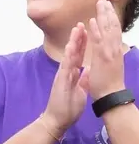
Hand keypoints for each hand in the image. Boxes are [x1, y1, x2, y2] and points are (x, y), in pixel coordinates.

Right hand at [41, 23, 90, 137]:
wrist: (57, 120)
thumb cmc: (67, 108)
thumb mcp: (80, 92)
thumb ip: (82, 80)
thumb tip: (87, 70)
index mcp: (72, 74)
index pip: (78, 56)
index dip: (82, 44)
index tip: (87, 32)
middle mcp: (66, 71)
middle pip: (73, 52)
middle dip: (78, 38)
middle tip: (81, 24)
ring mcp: (62, 75)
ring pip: (68, 55)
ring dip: (73, 42)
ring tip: (76, 29)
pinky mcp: (60, 80)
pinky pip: (65, 66)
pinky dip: (67, 56)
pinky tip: (69, 47)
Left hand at [85, 0, 125, 99]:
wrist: (111, 97)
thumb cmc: (108, 84)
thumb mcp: (107, 67)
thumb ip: (104, 58)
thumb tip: (102, 52)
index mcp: (114, 51)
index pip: (112, 31)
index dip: (110, 19)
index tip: (106, 7)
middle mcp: (114, 49)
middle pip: (112, 27)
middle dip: (108, 12)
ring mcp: (109, 53)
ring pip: (108, 30)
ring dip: (104, 15)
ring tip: (100, 3)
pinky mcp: (103, 58)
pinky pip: (99, 41)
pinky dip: (97, 30)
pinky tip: (93, 20)